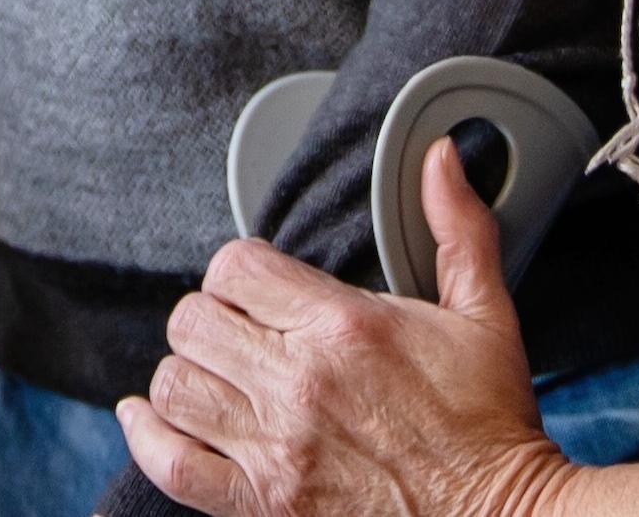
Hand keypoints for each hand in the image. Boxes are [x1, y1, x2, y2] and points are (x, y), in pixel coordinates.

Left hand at [118, 142, 568, 516]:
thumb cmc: (490, 421)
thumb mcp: (485, 314)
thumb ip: (458, 228)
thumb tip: (441, 157)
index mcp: (344, 328)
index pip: (235, 267)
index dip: (241, 270)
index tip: (260, 288)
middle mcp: (299, 385)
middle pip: (193, 321)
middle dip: (211, 318)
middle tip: (239, 332)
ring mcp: (276, 449)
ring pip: (175, 386)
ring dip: (186, 372)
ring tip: (214, 373)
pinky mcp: (263, 504)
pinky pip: (172, 463)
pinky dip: (149, 437)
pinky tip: (149, 417)